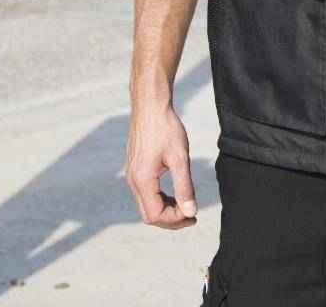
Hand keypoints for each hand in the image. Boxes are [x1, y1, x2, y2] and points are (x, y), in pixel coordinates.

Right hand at [124, 102, 197, 228]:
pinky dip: (160, 198)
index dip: (175, 220)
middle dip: (171, 219)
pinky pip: (145, 192)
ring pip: (146, 204)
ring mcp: (131, 174)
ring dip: (165, 209)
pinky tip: (174, 192)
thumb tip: (190, 211)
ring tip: (186, 205)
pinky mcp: (134, 167)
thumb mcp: (180, 158)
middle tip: (192, 216)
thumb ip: (184, 187)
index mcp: (142, 180)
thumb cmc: (166, 128)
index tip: (194, 214)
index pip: (156, 215)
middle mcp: (132, 181)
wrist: (150, 105)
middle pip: (149, 215)